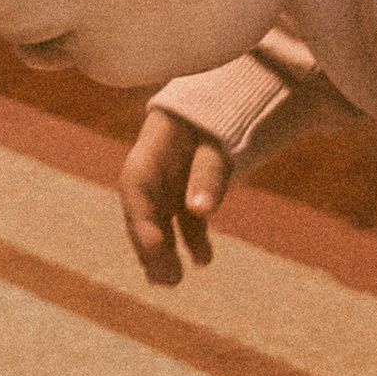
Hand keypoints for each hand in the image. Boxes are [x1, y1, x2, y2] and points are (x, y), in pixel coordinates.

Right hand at [120, 107, 228, 285]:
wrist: (240, 94)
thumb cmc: (226, 112)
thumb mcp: (220, 140)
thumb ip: (209, 172)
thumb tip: (200, 210)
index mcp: (154, 143)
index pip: (136, 184)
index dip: (140, 219)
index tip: (155, 250)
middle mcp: (154, 163)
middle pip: (143, 208)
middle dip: (150, 246)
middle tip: (167, 280)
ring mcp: (168, 176)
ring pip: (159, 217)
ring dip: (164, 249)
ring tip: (173, 281)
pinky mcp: (184, 187)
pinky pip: (183, 217)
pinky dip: (191, 239)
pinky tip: (204, 260)